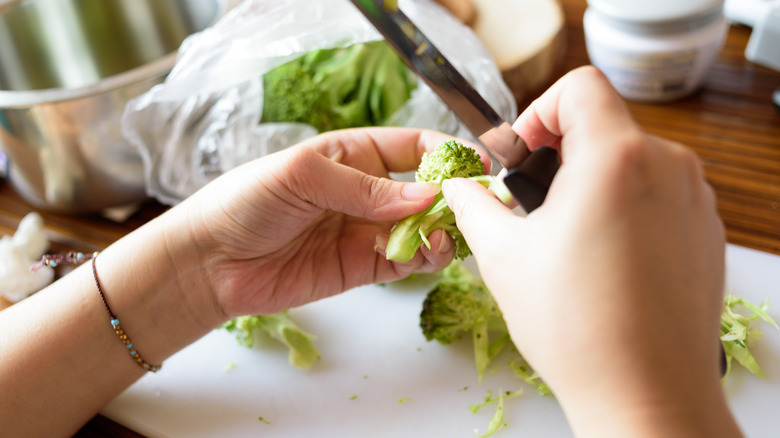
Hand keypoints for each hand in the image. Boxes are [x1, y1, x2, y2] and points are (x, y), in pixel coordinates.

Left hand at [177, 128, 462, 316]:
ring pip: (422, 229)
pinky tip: (424, 255)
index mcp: (354, 154)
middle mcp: (367, 191)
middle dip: (452, 198)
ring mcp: (367, 230)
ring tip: (445, 237)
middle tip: (471, 210)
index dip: (447, 153)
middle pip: (426, 190)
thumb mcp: (301, 175)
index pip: (414, 146)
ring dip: (442, 232)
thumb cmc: (245, 202)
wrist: (211, 262)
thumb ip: (363, 186)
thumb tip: (423, 194)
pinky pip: (405, 261)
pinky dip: (422, 259)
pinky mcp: (362, 267)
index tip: (474, 166)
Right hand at [443, 67, 738, 435]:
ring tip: (566, 239)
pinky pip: (658, 193)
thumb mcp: (502, 254)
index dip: (539, 111)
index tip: (523, 155)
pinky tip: (604, 259)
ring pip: (632, 159)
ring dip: (592, 182)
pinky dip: (625, 207)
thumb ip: (472, 202)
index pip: (579, 86)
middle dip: (560, 154)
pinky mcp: (705, 230)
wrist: (646, 393)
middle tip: (533, 204)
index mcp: (617, 159)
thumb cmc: (577, 327)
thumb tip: (457, 183)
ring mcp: (693, 199)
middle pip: (605, 124)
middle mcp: (668, 167)